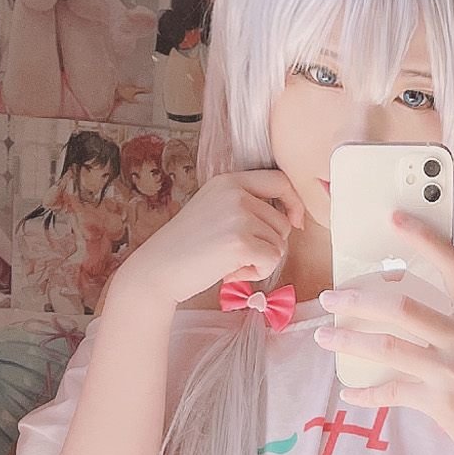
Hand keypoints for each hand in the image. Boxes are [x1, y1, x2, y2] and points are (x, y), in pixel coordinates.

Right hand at [112, 167, 306, 313]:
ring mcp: (239, 215)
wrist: (159, 268)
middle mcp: (235, 192)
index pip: (279, 181)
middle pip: (282, 222)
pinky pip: (271, 261)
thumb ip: (244, 206)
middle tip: (236, 255)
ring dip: (259, 261)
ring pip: (278, 244)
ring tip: (228, 262)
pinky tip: (231, 272)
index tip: (294, 223)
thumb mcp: (214, 210)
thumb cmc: (186, 247)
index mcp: (229, 181)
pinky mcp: (241, 242)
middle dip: (268, 245)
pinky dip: (256, 273)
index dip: (293, 203)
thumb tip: (289, 218)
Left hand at [314, 212, 453, 454]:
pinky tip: (348, 393)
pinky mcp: (440, 402)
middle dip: (358, 300)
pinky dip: (366, 394)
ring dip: (349, 341)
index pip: (453, 265)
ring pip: (389, 348)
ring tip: (323, 337)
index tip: (394, 218)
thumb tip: (398, 304)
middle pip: (403, 308)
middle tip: (329, 297)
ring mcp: (453, 370)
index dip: (424, 238)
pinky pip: (392, 392)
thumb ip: (451, 321)